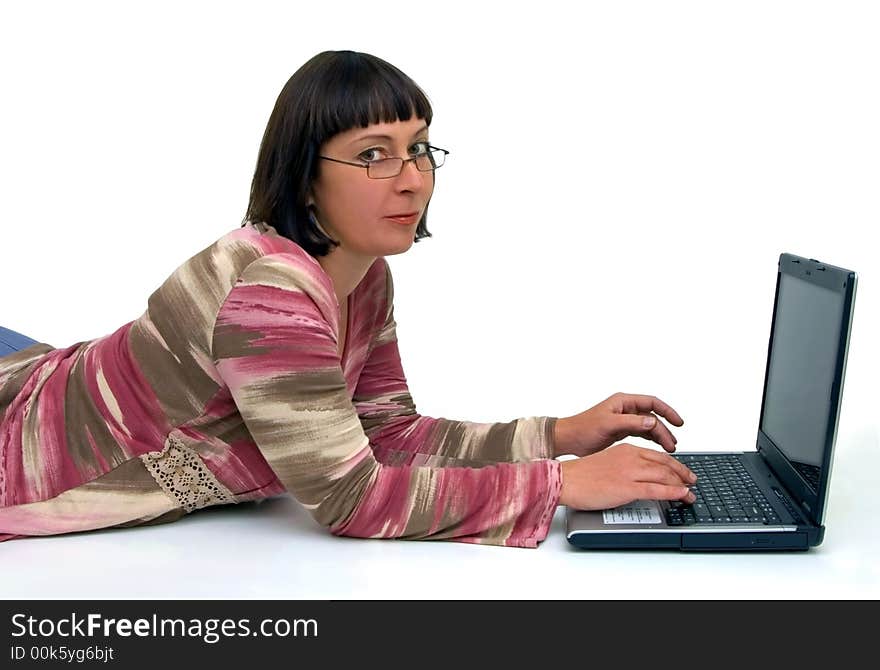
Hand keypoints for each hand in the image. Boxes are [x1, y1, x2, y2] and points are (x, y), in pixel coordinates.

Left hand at [553, 392, 683, 457]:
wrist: (569, 439)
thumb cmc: (583, 428)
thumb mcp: (608, 424)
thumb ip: (631, 422)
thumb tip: (653, 420)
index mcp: (623, 401)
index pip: (652, 402)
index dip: (667, 411)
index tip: (678, 423)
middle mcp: (625, 409)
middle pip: (653, 416)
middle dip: (665, 429)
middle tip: (672, 444)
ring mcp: (624, 420)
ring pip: (649, 426)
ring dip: (660, 436)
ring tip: (669, 449)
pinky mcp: (621, 431)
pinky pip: (642, 434)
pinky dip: (651, 440)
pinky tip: (658, 449)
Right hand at [558, 443, 696, 509]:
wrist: (566, 479)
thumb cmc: (581, 474)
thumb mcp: (607, 462)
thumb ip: (624, 466)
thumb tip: (637, 478)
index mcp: (626, 450)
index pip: (656, 455)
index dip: (673, 464)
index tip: (681, 471)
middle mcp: (631, 457)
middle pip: (665, 464)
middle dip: (682, 473)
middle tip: (692, 480)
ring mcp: (630, 472)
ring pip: (664, 476)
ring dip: (682, 485)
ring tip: (690, 493)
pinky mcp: (628, 487)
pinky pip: (658, 490)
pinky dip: (674, 492)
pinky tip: (682, 495)